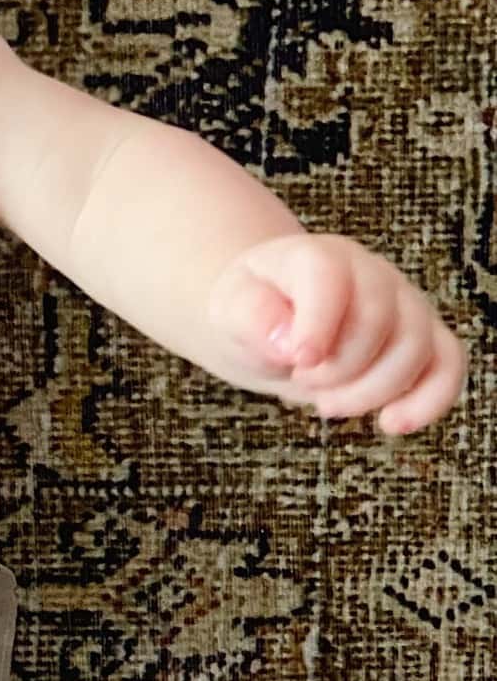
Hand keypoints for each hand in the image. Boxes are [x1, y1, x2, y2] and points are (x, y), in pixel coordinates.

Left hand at [208, 233, 465, 435]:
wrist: (276, 322)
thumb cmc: (255, 313)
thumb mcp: (232, 310)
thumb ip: (250, 317)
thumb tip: (286, 342)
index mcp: (317, 257)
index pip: (330, 276)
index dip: (317, 324)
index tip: (296, 362)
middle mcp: (370, 273)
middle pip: (379, 318)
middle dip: (338, 368)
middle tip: (302, 380)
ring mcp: (403, 303)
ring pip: (416, 346)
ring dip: (371, 391)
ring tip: (328, 403)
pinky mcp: (423, 337)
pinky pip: (448, 364)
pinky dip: (430, 400)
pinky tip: (392, 423)